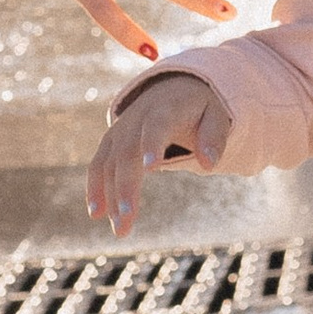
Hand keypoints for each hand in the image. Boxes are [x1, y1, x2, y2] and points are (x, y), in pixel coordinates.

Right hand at [87, 73, 221, 233]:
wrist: (174, 85)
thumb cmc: (200, 106)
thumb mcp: (217, 114)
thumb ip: (214, 136)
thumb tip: (209, 163)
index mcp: (165, 109)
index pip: (157, 127)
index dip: (152, 144)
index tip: (150, 168)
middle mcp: (137, 119)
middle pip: (127, 152)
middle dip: (125, 185)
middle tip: (127, 217)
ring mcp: (121, 129)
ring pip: (109, 162)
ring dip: (109, 195)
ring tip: (119, 228)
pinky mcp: (111, 141)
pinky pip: (99, 164)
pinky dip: (95, 187)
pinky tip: (96, 214)